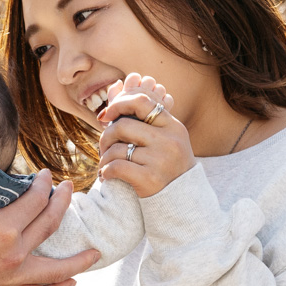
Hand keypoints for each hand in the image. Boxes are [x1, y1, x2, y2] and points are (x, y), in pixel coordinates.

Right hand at [0, 147, 99, 285]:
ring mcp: (10, 278)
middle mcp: (13, 254)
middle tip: (70, 191)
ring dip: (77, 260)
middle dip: (61, 205)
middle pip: (49, 226)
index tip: (45, 176)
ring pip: (54, 269)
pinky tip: (69, 285)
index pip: (34, 201)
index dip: (43, 185)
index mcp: (2, 228)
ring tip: (95, 253)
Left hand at [97, 73, 193, 198]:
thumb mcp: (164, 137)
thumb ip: (142, 116)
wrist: (183, 200)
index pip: (141, 101)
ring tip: (106, 165)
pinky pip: (116, 167)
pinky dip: (106, 171)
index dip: (119, 103)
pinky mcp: (150, 179)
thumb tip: (116, 86)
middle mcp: (169, 140)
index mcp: (173, 126)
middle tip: (103, 147)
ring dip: (104, 158)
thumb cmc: (167, 165)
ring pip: (117, 149)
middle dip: (106, 136)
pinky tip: (107, 175)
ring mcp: (161, 160)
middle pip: (123, 125)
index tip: (106, 115)